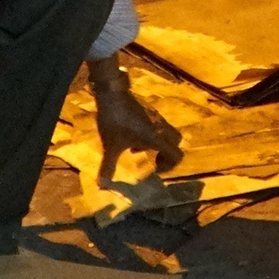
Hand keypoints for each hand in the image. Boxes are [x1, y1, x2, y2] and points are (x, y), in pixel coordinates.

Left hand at [89, 56, 181, 180]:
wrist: (112, 93)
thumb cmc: (114, 121)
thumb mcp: (110, 146)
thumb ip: (108, 166)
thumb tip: (102, 185)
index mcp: (156, 138)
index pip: (177, 154)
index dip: (170, 165)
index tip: (155, 169)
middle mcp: (161, 128)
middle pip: (176, 142)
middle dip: (166, 154)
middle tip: (152, 159)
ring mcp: (156, 117)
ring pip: (166, 132)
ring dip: (156, 143)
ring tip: (135, 148)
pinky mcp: (149, 110)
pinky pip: (157, 125)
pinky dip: (149, 134)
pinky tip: (130, 135)